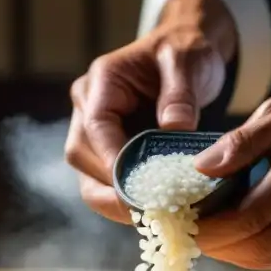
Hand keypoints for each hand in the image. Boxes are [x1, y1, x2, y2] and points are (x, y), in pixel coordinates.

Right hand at [65, 0, 236, 221]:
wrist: (186, 50)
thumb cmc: (185, 50)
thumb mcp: (188, 62)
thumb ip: (180, 94)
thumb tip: (174, 128)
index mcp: (103, 80)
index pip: (96, 127)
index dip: (112, 161)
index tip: (136, 190)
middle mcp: (89, 105)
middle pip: (81, 155)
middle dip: (109, 189)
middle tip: (145, 214)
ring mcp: (94, 128)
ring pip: (88, 174)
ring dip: (113, 201)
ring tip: (149, 220)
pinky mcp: (108, 147)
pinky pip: (106, 180)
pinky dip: (123, 199)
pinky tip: (151, 213)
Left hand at [192, 75, 270, 269]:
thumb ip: (240, 141)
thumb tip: (199, 169)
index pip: (250, 215)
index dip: (212, 226)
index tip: (183, 219)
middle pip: (256, 245)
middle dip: (215, 243)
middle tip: (188, 229)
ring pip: (267, 258)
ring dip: (231, 250)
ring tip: (208, 230)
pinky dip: (254, 251)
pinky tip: (239, 233)